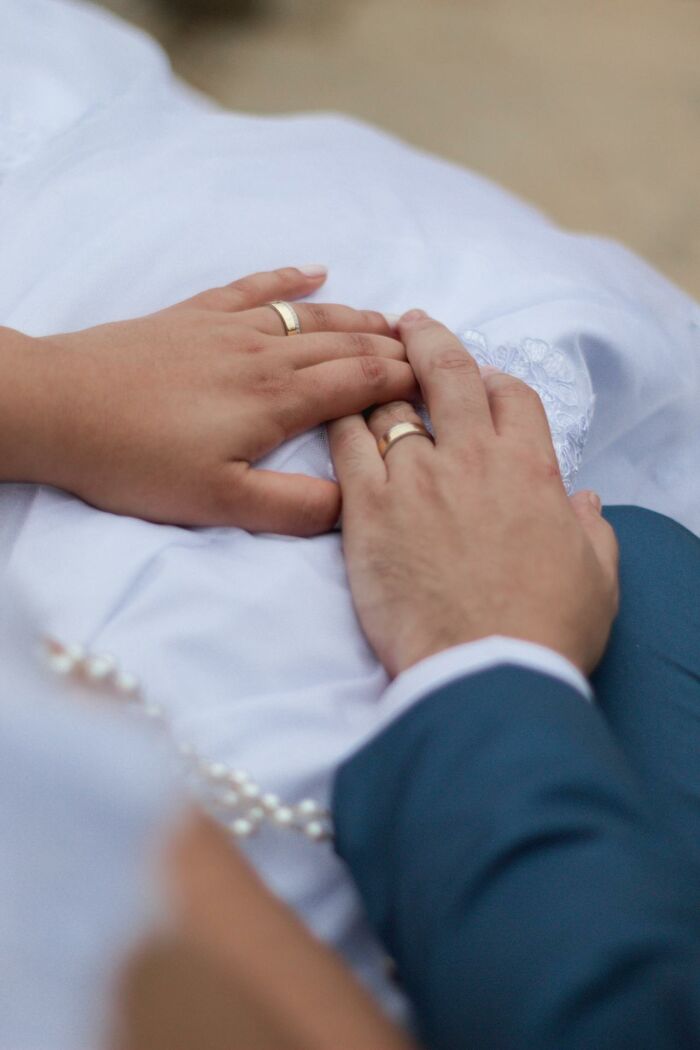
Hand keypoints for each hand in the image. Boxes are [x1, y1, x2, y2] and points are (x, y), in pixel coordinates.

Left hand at [6, 267, 415, 533]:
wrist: (60, 408)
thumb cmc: (138, 462)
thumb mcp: (220, 504)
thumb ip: (293, 506)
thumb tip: (355, 506)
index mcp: (277, 400)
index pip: (360, 381)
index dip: (405, 381)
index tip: (439, 383)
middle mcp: (264, 354)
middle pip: (344, 342)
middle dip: (393, 346)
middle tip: (430, 350)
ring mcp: (227, 328)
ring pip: (309, 315)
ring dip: (354, 316)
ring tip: (390, 318)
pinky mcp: (193, 316)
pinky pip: (253, 288)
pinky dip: (288, 278)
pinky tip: (313, 270)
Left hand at [329, 311, 618, 676]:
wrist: (484, 671)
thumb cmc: (545, 628)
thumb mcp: (596, 574)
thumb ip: (590, 528)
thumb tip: (583, 501)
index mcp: (531, 467)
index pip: (511, 395)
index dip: (495, 380)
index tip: (481, 382)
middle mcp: (472, 458)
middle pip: (447, 375)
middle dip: (429, 339)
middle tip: (411, 322)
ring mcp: (415, 478)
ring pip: (389, 402)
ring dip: (380, 378)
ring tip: (362, 362)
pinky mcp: (366, 509)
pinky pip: (347, 444)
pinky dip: (341, 420)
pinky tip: (333, 411)